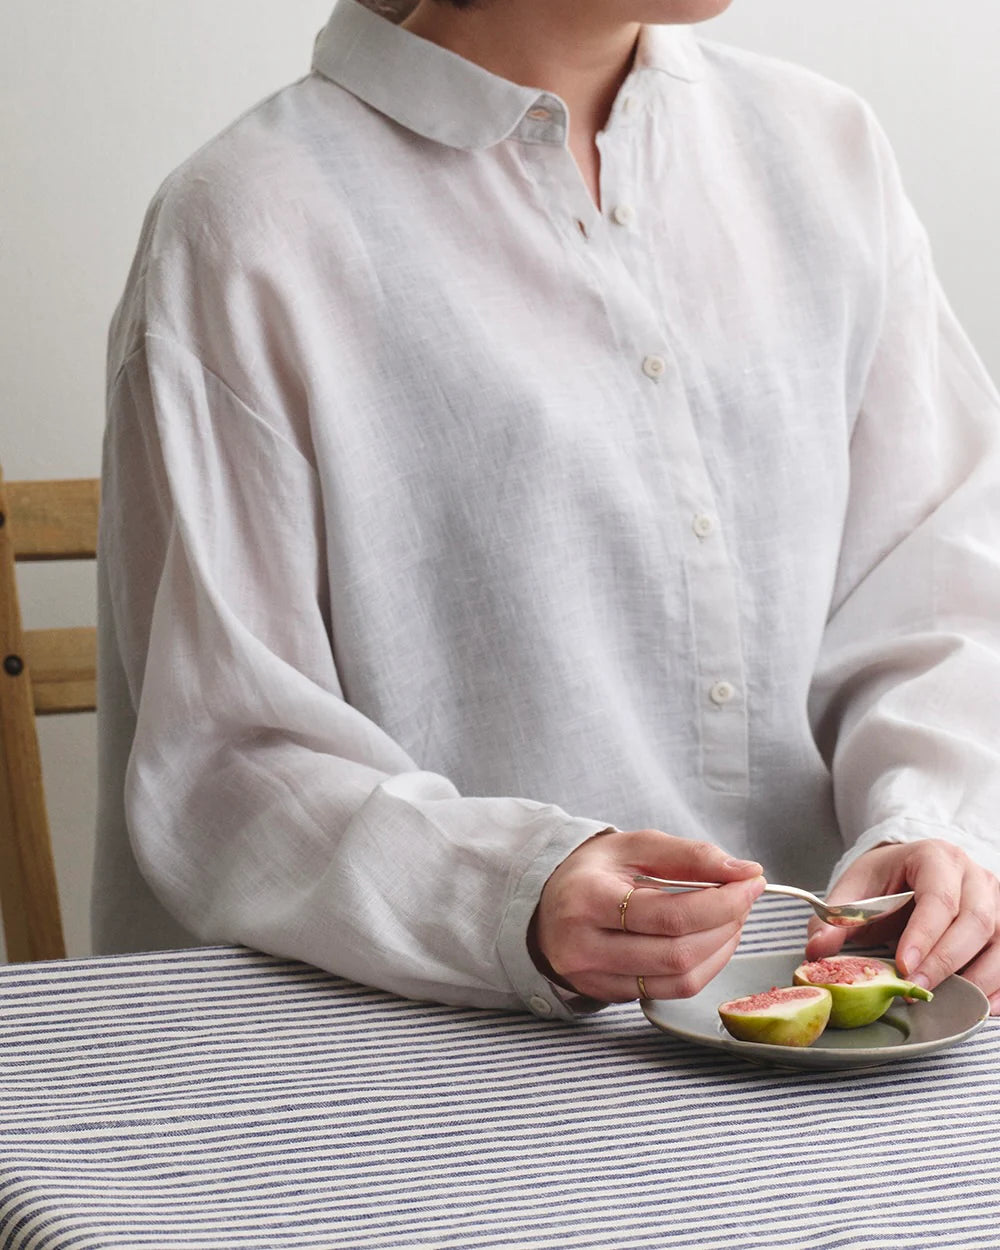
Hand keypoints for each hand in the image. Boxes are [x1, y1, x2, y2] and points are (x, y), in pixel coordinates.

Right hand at [531, 829, 765, 1001]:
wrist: (543, 904)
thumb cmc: (592, 871)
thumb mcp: (633, 846)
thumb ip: (688, 855)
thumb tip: (744, 870)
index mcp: (587, 898)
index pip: (670, 914)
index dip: (722, 902)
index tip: (751, 882)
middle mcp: (584, 945)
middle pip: (678, 952)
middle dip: (727, 924)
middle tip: (744, 897)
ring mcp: (593, 977)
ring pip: (679, 979)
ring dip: (721, 949)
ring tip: (731, 918)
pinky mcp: (606, 995)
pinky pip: (669, 992)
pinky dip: (703, 968)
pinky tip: (711, 941)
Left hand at [804, 840, 999, 1013]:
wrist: (909, 870)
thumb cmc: (884, 881)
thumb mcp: (854, 889)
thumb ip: (835, 918)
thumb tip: (816, 950)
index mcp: (935, 857)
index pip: (939, 896)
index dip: (924, 934)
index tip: (903, 966)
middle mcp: (974, 876)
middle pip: (976, 920)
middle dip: (946, 960)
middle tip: (915, 988)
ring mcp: (997, 901)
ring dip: (976, 978)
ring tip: (941, 999)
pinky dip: (998, 987)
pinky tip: (977, 1008)